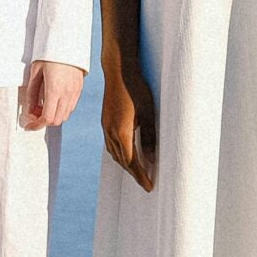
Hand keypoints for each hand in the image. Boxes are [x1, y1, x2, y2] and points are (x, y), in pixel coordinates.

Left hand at [19, 60, 85, 129]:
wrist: (67, 42)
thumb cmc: (48, 55)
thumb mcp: (35, 73)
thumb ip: (31, 95)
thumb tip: (30, 112)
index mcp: (54, 89)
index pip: (47, 118)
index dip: (36, 125)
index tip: (28, 126)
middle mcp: (67, 93)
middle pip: (57, 120)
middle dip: (44, 121)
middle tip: (34, 113)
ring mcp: (75, 92)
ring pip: (65, 115)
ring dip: (53, 116)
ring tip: (43, 106)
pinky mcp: (79, 89)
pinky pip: (71, 107)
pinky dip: (61, 109)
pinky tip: (53, 100)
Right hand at [101, 62, 157, 191]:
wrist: (118, 70)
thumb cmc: (137, 88)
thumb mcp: (149, 113)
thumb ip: (149, 137)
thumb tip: (150, 160)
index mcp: (121, 132)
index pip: (131, 162)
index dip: (140, 176)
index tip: (149, 187)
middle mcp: (110, 132)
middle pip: (121, 160)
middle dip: (133, 173)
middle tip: (146, 183)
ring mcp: (105, 126)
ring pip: (114, 153)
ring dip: (125, 164)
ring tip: (138, 171)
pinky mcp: (105, 120)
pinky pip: (110, 144)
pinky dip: (119, 153)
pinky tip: (127, 152)